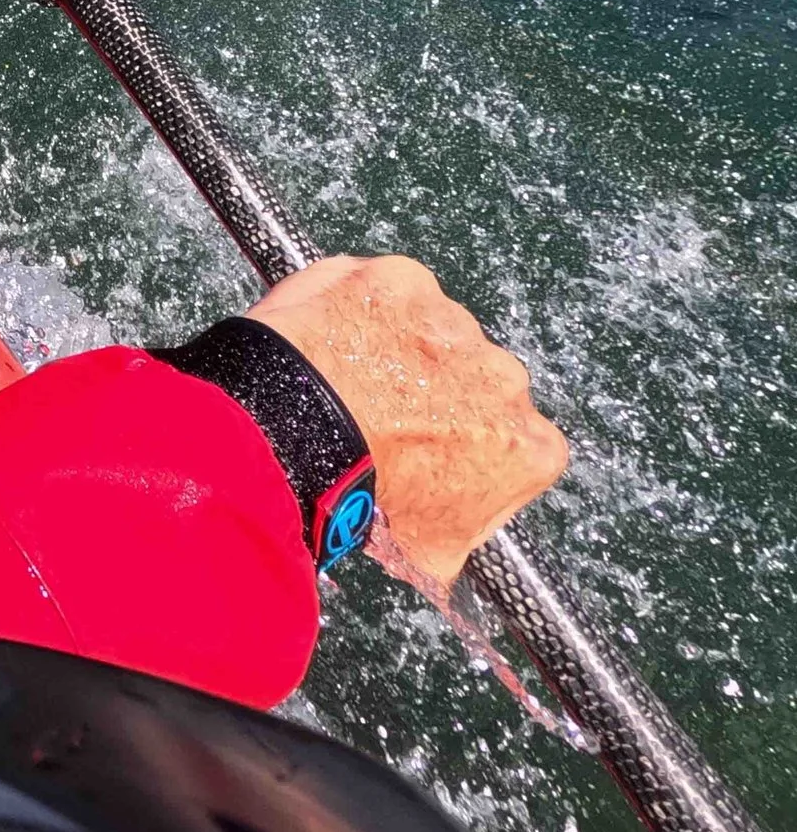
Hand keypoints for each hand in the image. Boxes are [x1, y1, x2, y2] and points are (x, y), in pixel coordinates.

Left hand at [248, 255, 568, 589]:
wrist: (301, 433)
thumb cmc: (362, 493)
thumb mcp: (431, 552)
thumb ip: (461, 536)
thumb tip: (445, 551)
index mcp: (530, 445)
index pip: (515, 443)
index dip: (469, 445)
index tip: (433, 451)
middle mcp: (505, 376)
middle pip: (476, 380)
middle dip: (438, 393)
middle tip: (382, 413)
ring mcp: (454, 321)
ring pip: (430, 330)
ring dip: (397, 345)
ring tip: (346, 376)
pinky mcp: (401, 279)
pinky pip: (382, 290)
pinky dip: (357, 305)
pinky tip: (331, 336)